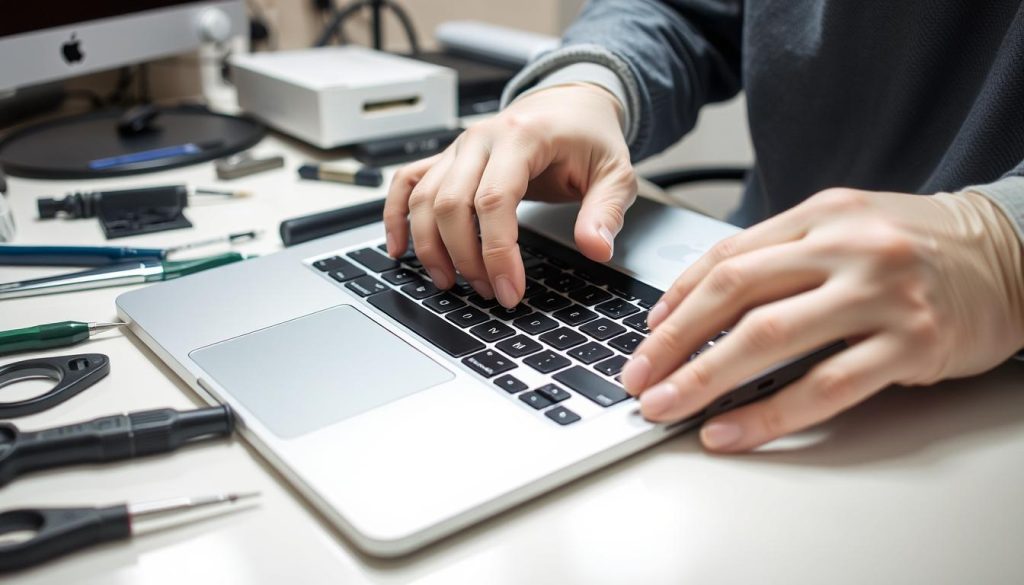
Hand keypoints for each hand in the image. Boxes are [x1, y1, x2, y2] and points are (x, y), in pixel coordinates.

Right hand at [383, 84, 636, 306]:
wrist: (571, 105)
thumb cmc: (589, 138)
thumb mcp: (616, 172)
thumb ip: (606, 211)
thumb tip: (595, 249)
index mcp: (522, 137)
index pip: (494, 200)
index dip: (496, 252)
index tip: (509, 290)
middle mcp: (480, 139)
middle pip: (451, 204)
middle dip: (466, 258)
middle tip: (490, 293)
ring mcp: (458, 148)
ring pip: (425, 199)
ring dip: (431, 247)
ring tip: (451, 284)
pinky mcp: (447, 159)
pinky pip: (407, 183)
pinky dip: (396, 216)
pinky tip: (398, 250)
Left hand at [620, 188, 1023, 451]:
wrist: (1013, 254)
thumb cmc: (917, 246)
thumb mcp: (847, 227)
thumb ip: (780, 256)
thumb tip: (698, 300)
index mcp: (822, 215)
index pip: (729, 256)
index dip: (677, 298)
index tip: (647, 334)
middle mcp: (847, 246)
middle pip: (736, 292)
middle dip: (673, 340)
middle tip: (638, 375)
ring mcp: (880, 294)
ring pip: (770, 339)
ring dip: (705, 379)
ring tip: (666, 407)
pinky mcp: (910, 343)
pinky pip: (824, 387)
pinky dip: (768, 414)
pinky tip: (731, 432)